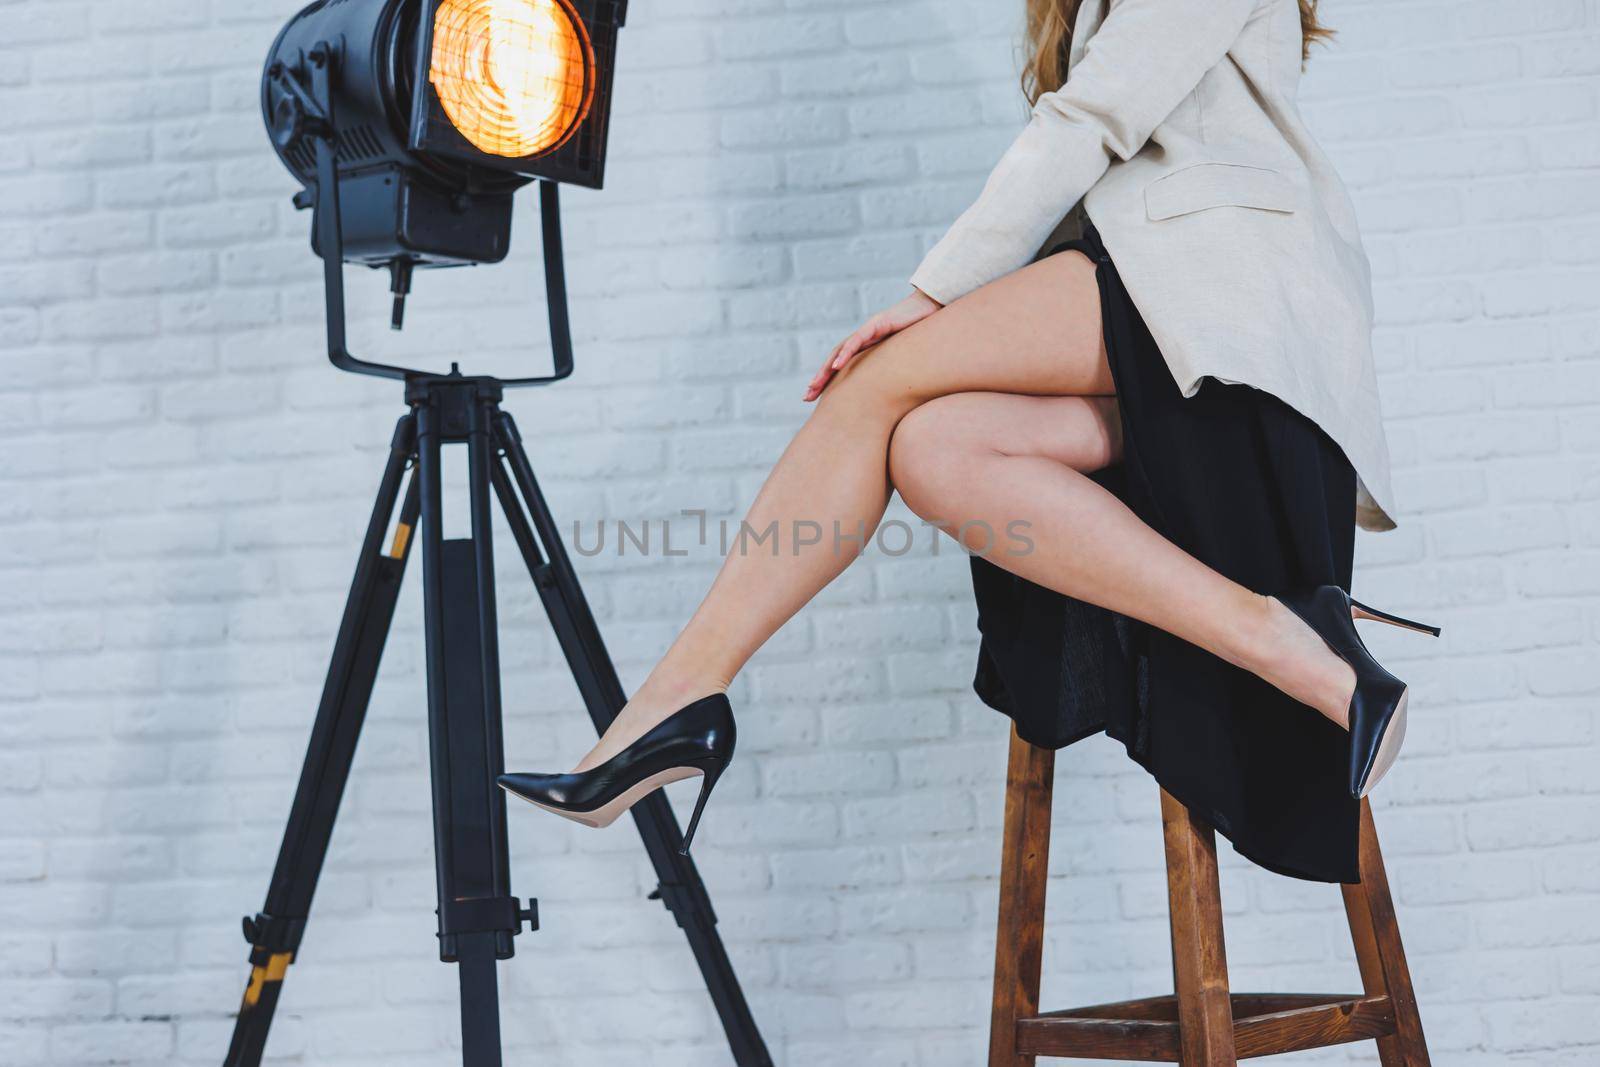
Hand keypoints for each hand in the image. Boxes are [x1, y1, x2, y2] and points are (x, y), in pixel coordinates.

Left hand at [803, 288, 942, 401]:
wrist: (935, 306)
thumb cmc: (923, 332)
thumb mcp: (906, 357)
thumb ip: (895, 370)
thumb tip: (895, 394)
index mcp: (868, 347)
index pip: (843, 365)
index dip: (828, 381)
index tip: (816, 397)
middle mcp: (864, 338)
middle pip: (835, 359)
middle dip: (820, 378)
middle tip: (807, 396)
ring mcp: (869, 329)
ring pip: (841, 350)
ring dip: (826, 368)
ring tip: (815, 384)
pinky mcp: (878, 323)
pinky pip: (858, 339)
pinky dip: (846, 352)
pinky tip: (837, 366)